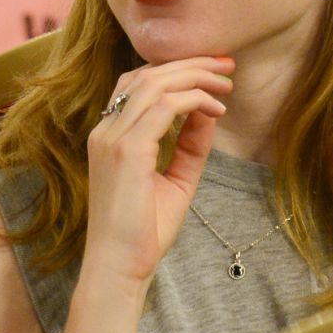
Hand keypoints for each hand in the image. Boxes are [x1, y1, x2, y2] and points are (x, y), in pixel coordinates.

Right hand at [81, 57, 232, 294]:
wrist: (120, 268)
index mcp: (110, 135)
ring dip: (194, 76)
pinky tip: (215, 109)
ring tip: (225, 83)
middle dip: (190, 64)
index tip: (213, 71)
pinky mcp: (126, 150)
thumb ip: (189, 145)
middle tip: (226, 64)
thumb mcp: (175, 180)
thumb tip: (208, 111)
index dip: (176, 70)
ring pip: (154, 83)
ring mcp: (112, 138)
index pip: (138, 83)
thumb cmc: (144, 232)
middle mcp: (106, 130)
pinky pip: (163, 107)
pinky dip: (193, 100)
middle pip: (146, 74)